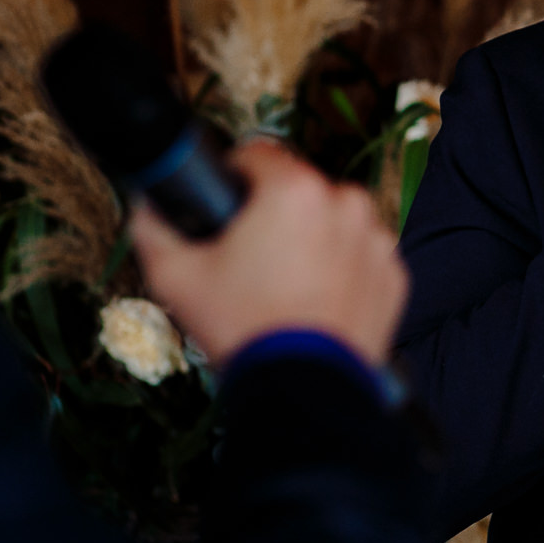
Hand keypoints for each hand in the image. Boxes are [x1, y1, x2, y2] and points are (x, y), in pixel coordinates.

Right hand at [129, 140, 408, 369]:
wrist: (302, 387)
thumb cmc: (243, 328)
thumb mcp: (175, 276)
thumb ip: (154, 226)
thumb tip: (148, 203)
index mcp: (296, 190)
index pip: (257, 155)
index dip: (233, 177)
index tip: (225, 205)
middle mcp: (347, 204)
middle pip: (300, 191)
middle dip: (275, 214)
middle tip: (250, 257)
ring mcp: (377, 241)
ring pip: (334, 223)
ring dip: (312, 240)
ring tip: (283, 284)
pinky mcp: (394, 276)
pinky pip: (360, 258)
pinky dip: (342, 271)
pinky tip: (314, 301)